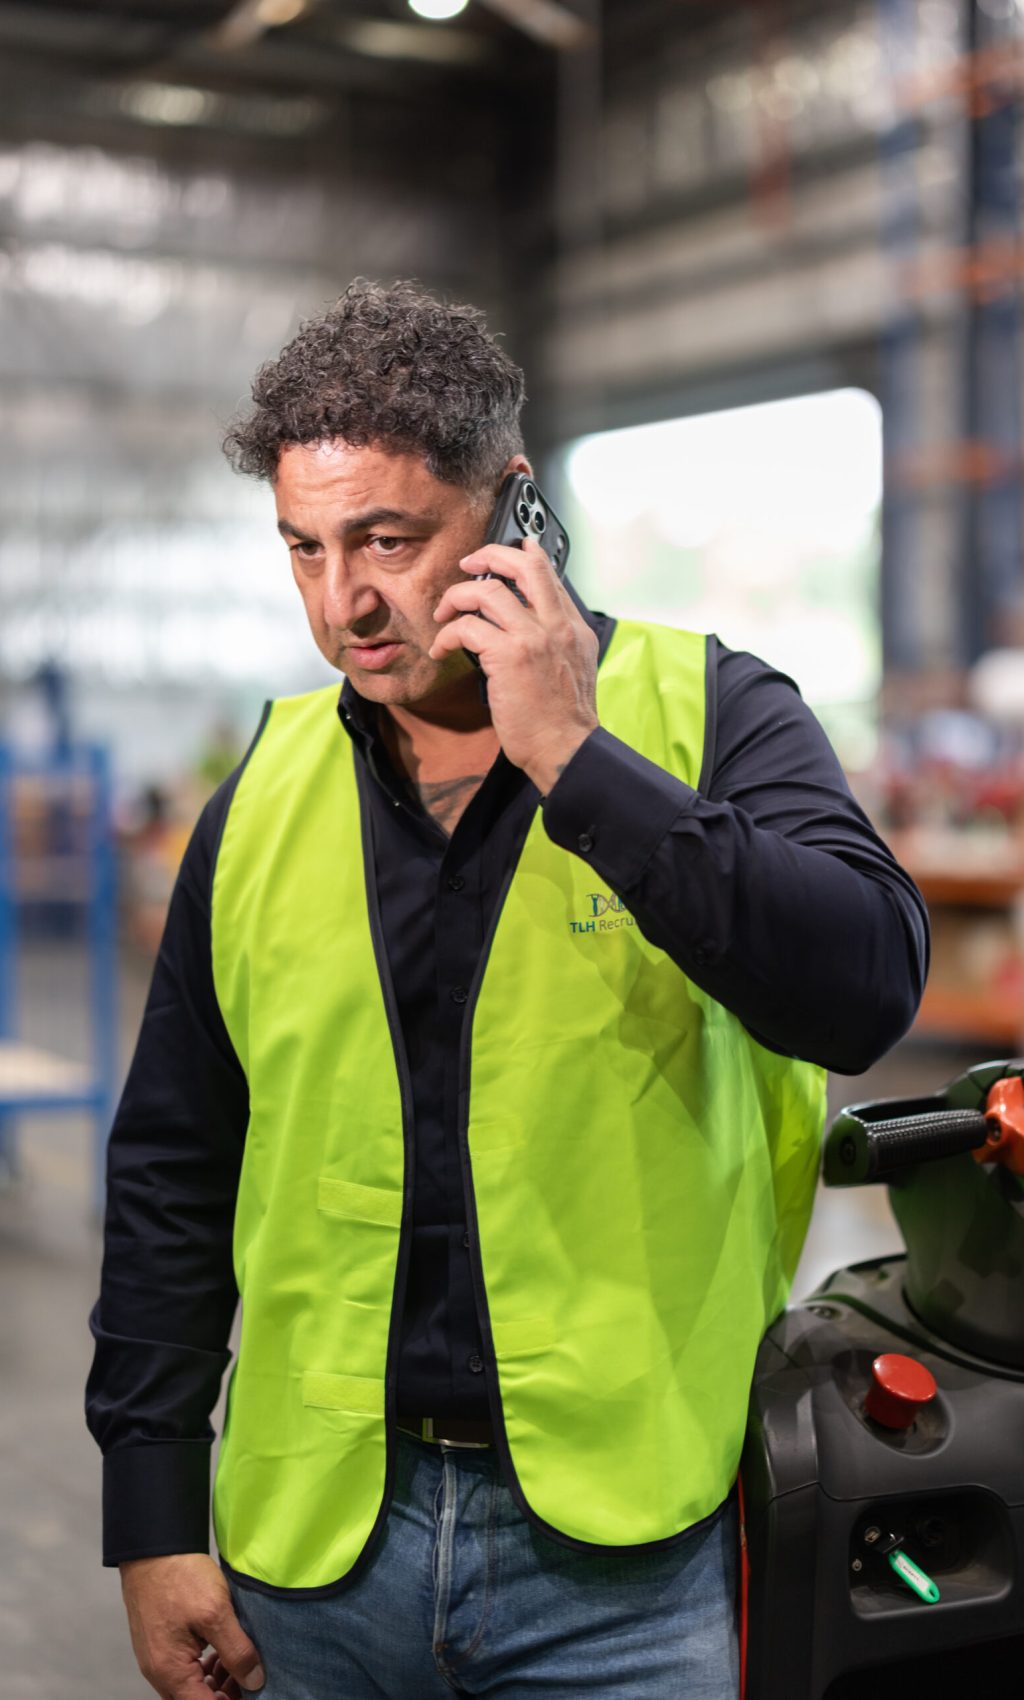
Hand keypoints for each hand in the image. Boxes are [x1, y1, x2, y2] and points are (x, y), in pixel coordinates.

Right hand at [120, 1553, 264, 1698]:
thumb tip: (254, 1681)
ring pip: (189, 1684)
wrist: (153, 1546)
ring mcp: (156, 1657)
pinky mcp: (159, 1642)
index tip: (252, 1693)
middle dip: (223, 1694)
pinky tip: (221, 1651)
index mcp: (170, 1671)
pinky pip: (183, 1667)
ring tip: (239, 1663)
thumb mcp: (216, 1612)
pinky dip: (203, 1666)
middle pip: (194, 1698)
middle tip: (250, 1678)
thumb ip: (237, 1650)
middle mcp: (158, 1671)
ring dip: (214, 1681)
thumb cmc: (180, 1576)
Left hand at [430, 537, 598, 793]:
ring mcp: (534, 638)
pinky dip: (447, 635)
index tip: (507, 552)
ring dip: (457, 597)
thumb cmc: (562, 722)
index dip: (524, 556)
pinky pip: (467, 627)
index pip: (550, 575)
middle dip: (490, 556)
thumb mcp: (573, 671)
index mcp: (574, 629)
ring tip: (444, 614)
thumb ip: (556, 643)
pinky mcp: (509, 656)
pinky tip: (442, 649)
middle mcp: (558, 625)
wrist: (566, 750)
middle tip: (469, 565)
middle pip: (525, 565)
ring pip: (488, 591)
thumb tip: (528, 630)